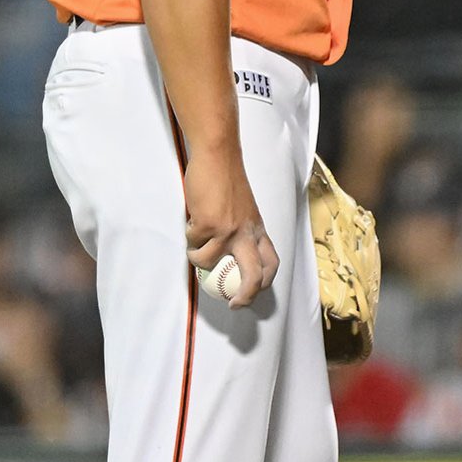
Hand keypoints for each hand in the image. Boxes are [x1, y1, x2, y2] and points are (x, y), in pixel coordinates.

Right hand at [184, 150, 278, 308]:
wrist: (218, 157)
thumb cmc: (227, 181)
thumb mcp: (242, 210)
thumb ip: (239, 231)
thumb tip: (226, 257)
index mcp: (258, 228)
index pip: (272, 261)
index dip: (265, 282)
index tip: (251, 293)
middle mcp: (248, 232)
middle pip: (255, 275)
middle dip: (246, 296)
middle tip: (234, 304)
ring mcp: (229, 230)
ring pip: (209, 262)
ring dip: (197, 257)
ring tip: (195, 240)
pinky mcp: (209, 225)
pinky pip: (193, 244)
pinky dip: (189, 237)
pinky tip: (192, 220)